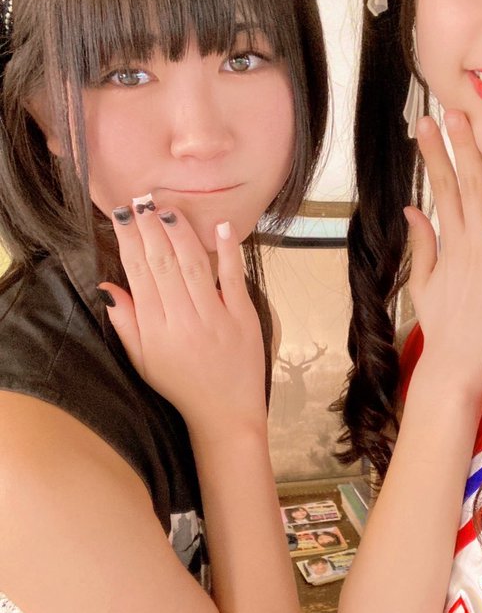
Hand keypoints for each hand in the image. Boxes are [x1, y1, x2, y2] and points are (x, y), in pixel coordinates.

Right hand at [100, 207, 266, 432]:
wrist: (225, 413)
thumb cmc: (180, 385)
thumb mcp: (143, 361)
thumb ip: (126, 323)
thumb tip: (106, 287)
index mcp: (155, 330)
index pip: (139, 274)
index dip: (130, 241)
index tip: (123, 216)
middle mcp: (183, 320)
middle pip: (163, 263)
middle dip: (151, 228)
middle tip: (142, 200)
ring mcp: (215, 318)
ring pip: (193, 265)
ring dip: (180, 232)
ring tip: (167, 208)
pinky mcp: (243, 318)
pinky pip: (233, 278)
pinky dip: (227, 251)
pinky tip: (219, 225)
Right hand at [405, 111, 481, 403]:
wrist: (456, 366)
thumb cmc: (442, 327)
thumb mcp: (424, 283)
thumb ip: (422, 243)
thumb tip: (412, 209)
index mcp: (451, 244)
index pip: (440, 188)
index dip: (434, 155)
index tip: (425, 125)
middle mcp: (475, 246)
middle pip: (469, 186)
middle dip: (462, 147)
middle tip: (457, 113)